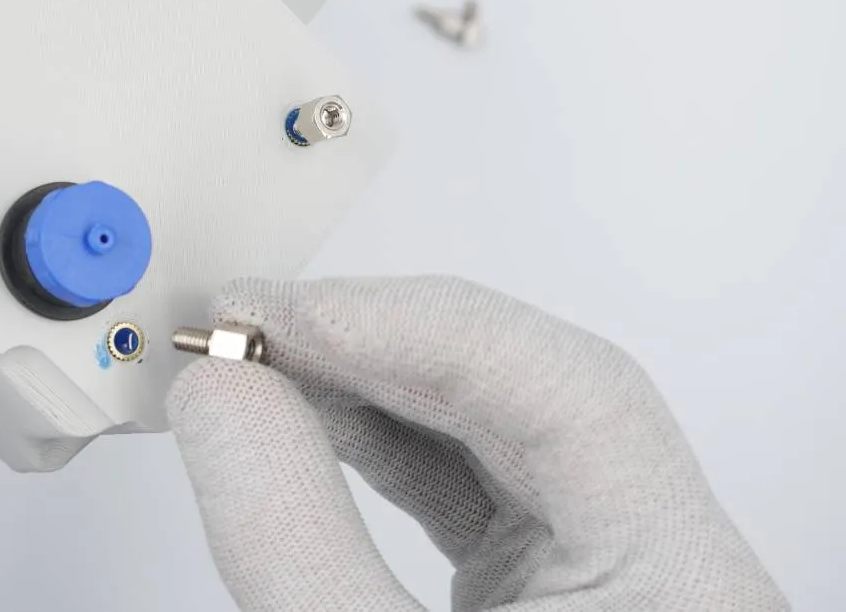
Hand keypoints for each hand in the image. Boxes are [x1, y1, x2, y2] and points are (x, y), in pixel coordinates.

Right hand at [167, 277, 788, 610]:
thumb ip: (289, 535)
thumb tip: (225, 397)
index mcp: (679, 595)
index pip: (566, 394)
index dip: (406, 327)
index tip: (274, 320)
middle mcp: (672, 573)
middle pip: (535, 392)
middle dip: (377, 343)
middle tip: (246, 328)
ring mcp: (619, 578)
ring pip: (502, 429)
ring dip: (373, 382)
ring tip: (258, 364)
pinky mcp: (560, 593)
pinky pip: (476, 483)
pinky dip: (384, 441)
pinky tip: (310, 421)